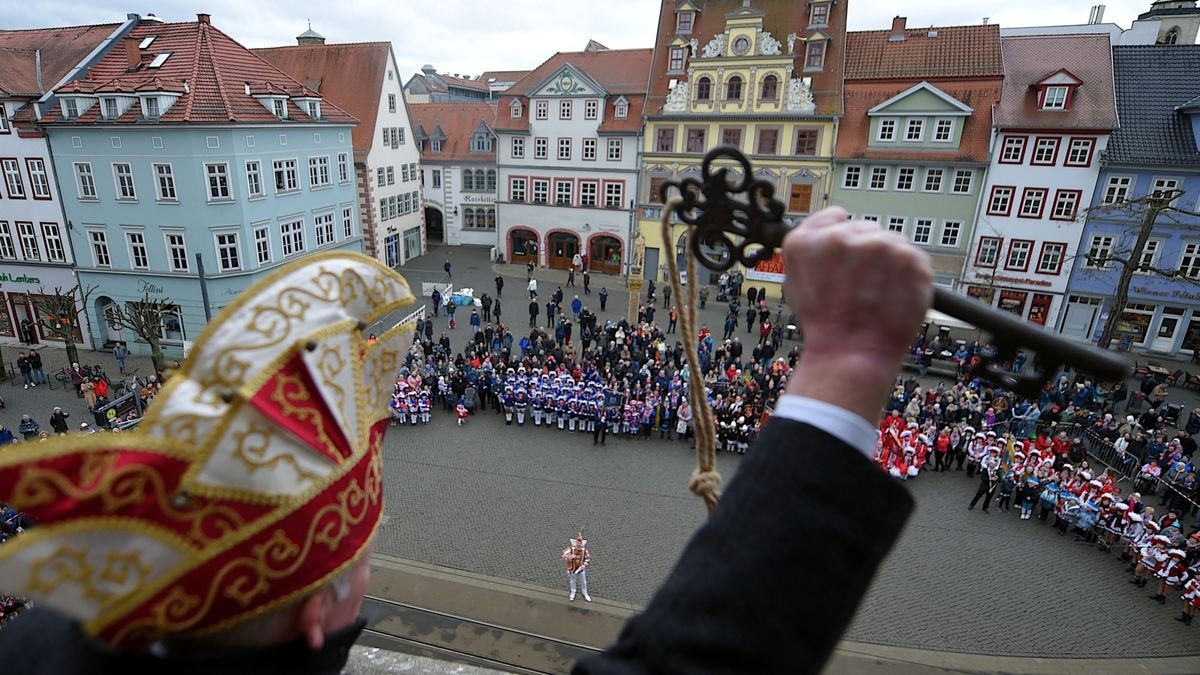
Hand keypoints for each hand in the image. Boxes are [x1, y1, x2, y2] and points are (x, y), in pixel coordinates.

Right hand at [783, 208, 932, 422]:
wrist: (852, 354)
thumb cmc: (824, 323)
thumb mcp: (793, 280)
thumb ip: (810, 245)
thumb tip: (834, 222)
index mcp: (811, 240)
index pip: (836, 218)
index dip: (841, 241)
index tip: (843, 261)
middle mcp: (845, 236)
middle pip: (865, 230)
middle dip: (866, 254)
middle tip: (860, 285)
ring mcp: (881, 246)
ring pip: (891, 242)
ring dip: (888, 264)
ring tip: (877, 293)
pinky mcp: (911, 260)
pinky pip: (913, 258)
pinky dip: (908, 276)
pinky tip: (893, 295)